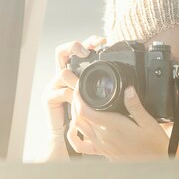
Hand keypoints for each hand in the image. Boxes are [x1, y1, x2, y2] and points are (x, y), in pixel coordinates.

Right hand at [42, 36, 105, 158]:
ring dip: (76, 78)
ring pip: (62, 72)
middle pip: (62, 52)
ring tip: (85, 84)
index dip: (88, 42)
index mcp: (75, 72)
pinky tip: (78, 100)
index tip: (101, 41)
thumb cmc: (86, 117)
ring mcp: (54, 85)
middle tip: (86, 52)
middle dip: (73, 47)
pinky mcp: (49, 97)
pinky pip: (61, 92)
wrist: (69, 137)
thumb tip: (129, 78)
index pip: (77, 49)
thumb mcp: (99, 98)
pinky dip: (71, 96)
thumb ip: (108, 87)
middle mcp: (62, 75)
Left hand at [67, 86, 169, 159]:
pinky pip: (80, 145)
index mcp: (112, 127)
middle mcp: (103, 137)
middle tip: (79, 92)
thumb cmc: (154, 145)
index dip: (78, 97)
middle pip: (78, 117)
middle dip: (76, 102)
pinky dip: (74, 135)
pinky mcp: (102, 153)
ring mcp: (101, 146)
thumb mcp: (149, 123)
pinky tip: (77, 127)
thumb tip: (128, 90)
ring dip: (74, 115)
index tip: (80, 88)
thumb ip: (136, 106)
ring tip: (79, 105)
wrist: (156, 166)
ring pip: (78, 128)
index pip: (84, 111)